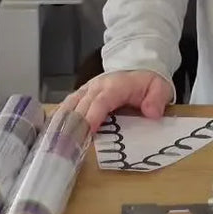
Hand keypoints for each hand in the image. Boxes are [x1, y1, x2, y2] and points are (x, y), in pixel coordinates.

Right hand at [60, 69, 174, 131]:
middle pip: (82, 105)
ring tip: (55, 140)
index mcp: (116, 85)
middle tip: (67, 145)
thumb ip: (157, 99)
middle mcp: (98, 86)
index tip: (88, 132)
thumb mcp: (160, 88)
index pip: (102, 101)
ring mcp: (87, 89)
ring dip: (63, 121)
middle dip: (75, 125)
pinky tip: (52, 131)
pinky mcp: (82, 94)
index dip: (93, 116)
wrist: (140, 69)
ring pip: (71, 104)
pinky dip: (60, 117)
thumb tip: (151, 113)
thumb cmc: (148, 83)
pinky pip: (68, 105)